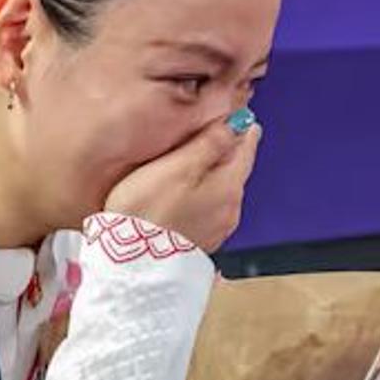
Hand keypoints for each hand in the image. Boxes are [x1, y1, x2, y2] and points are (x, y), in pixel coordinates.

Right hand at [104, 116, 261, 251]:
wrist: (132, 268)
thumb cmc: (147, 212)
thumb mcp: (178, 166)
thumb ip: (210, 142)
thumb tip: (238, 121)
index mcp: (230, 184)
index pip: (247, 144)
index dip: (238, 124)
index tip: (232, 110)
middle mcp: (231, 207)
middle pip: (235, 166)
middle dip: (225, 147)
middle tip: (212, 128)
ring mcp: (217, 228)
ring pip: (221, 187)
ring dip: (211, 172)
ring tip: (191, 158)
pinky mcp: (200, 242)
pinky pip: (207, 207)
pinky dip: (200, 193)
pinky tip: (182, 192)